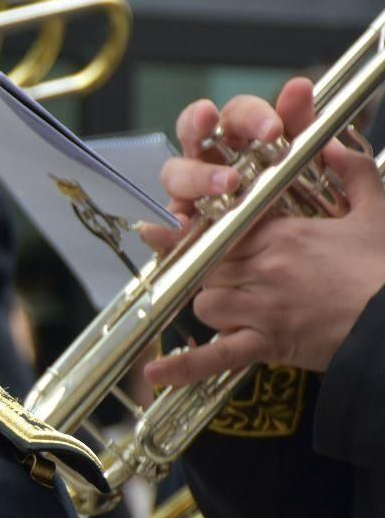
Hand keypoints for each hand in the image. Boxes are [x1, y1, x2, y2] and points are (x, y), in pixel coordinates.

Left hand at [139, 78, 384, 384]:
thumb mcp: (376, 210)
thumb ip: (351, 171)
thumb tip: (328, 145)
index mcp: (283, 234)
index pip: (223, 229)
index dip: (205, 233)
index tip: (188, 232)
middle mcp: (264, 268)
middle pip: (208, 266)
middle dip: (211, 271)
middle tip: (226, 275)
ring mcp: (262, 308)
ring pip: (205, 303)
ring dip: (212, 305)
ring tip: (234, 307)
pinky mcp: (267, 344)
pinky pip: (215, 356)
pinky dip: (184, 365)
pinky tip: (154, 372)